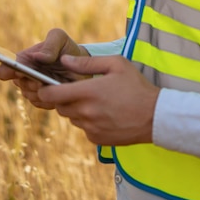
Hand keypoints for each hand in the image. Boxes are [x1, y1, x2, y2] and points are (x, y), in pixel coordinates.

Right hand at [0, 28, 88, 109]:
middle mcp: (24, 77)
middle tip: (40, 80)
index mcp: (22, 60)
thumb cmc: (66, 48)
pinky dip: (51, 97)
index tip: (19, 70)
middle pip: (20, 84)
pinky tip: (60, 89)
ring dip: (42, 90)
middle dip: (31, 82)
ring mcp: (33, 90)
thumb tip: (38, 57)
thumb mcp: (60, 38)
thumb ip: (50, 44)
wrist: (81, 63)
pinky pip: (43, 103)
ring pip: (31, 95)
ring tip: (54, 84)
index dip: (8, 71)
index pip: (4, 70)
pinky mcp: (44, 100)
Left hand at [36, 54, 159, 145]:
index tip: (47, 84)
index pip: (50, 94)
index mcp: (87, 92)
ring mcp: (90, 128)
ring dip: (77, 109)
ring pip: (72, 117)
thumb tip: (64, 60)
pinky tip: (105, 112)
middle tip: (79, 89)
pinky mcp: (96, 139)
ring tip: (96, 99)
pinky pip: (84, 128)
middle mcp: (85, 112)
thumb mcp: (116, 64)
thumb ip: (87, 62)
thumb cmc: (136, 86)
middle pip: (60, 106)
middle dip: (64, 97)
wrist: (154, 116)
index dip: (44, 89)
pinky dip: (88, 120)